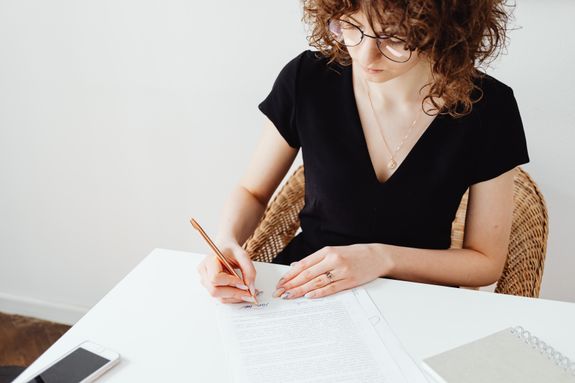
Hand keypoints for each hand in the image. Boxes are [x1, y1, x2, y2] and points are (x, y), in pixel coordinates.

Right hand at [197, 240, 256, 303]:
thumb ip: (249, 270)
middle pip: (215, 290)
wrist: (225, 249)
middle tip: (249, 292)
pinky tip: (241, 293)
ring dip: (235, 297)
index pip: (215, 278)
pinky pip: (221, 297)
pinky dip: (233, 297)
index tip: (243, 282)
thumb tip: (251, 288)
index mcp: (209, 261)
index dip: (230, 282)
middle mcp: (204, 272)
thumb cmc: (231, 250)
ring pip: (218, 296)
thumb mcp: (243, 255)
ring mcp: (205, 281)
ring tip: (247, 292)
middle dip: (234, 293)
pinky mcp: (210, 287)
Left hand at [274, 244, 390, 298]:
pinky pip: (331, 288)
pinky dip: (319, 293)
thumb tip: (296, 266)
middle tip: (280, 292)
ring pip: (317, 282)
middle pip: (307, 274)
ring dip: (301, 290)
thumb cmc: (354, 254)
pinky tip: (309, 296)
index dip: (290, 274)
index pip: (303, 264)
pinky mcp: (349, 281)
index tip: (280, 282)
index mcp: (327, 251)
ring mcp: (341, 271)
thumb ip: (315, 260)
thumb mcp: (333, 251)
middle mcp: (333, 260)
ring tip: (289, 296)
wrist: (377, 256)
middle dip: (291, 284)